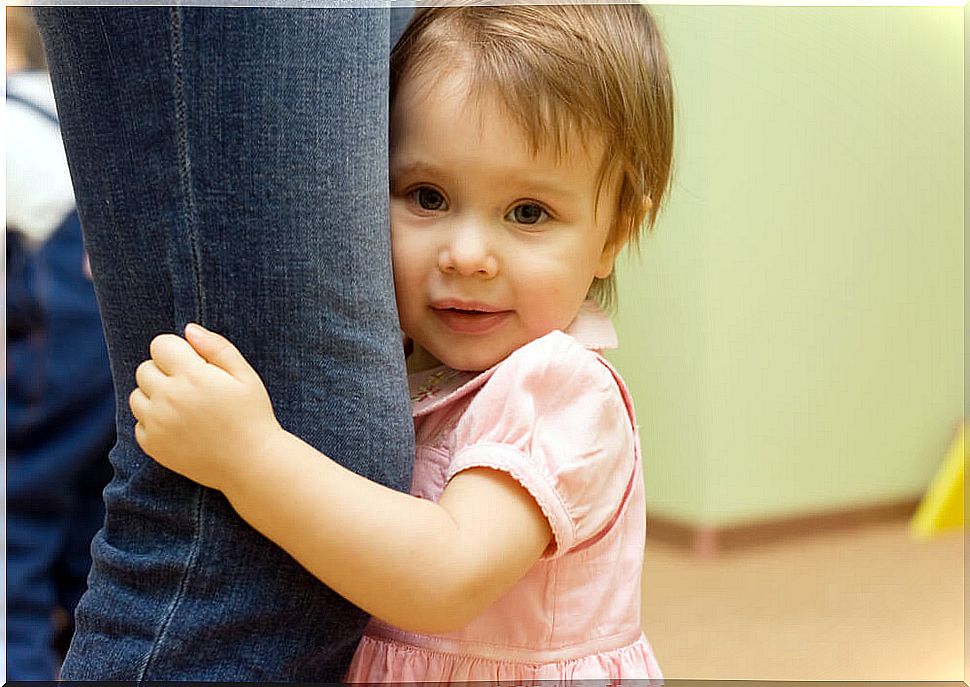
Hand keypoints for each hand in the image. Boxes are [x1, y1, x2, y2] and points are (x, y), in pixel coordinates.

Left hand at [129, 323, 283, 491]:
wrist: (252, 464)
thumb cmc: (253, 415)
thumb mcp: (245, 375)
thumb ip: (216, 347)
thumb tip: (188, 329)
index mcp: (192, 376)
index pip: (160, 345)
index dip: (177, 350)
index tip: (195, 364)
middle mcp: (168, 399)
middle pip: (145, 369)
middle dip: (165, 371)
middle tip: (192, 387)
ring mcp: (157, 424)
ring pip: (137, 395)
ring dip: (155, 396)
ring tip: (184, 407)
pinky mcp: (152, 445)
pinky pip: (139, 423)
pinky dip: (154, 422)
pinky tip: (181, 427)